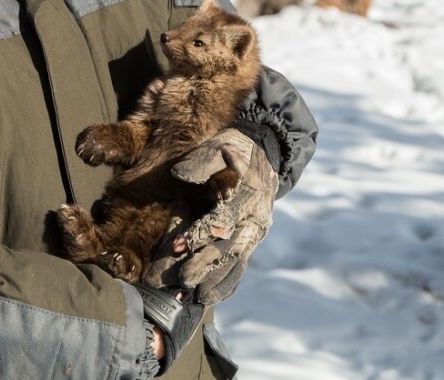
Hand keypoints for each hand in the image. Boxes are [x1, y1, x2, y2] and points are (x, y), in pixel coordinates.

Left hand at [145, 129, 276, 303]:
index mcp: (249, 192)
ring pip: (237, 259)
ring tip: (197, 296)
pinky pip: (241, 264)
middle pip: (231, 244)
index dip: (201, 233)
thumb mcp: (219, 146)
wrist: (265, 153)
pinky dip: (228, 282)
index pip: (224, 217)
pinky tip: (210, 296)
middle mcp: (255, 216)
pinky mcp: (251, 240)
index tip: (178, 246)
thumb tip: (178, 174)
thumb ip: (201, 161)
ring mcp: (255, 230)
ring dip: (217, 279)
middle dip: (207, 263)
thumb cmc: (235, 147)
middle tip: (184, 279)